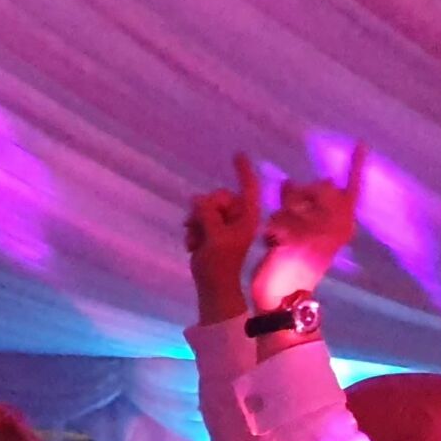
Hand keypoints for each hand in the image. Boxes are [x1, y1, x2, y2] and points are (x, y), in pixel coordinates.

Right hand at [183, 153, 261, 297]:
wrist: (213, 286)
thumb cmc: (220, 263)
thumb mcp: (214, 236)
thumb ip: (207, 213)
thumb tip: (197, 198)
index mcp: (247, 217)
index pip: (248, 188)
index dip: (243, 171)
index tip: (238, 154)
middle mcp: (238, 217)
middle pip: (218, 197)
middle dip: (204, 209)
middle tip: (196, 226)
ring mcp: (225, 225)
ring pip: (205, 208)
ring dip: (195, 222)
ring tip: (194, 241)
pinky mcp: (213, 233)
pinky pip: (199, 220)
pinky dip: (193, 231)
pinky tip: (192, 245)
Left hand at [252, 141, 365, 312]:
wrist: (284, 299)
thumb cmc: (291, 264)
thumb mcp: (302, 231)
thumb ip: (301, 206)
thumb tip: (290, 179)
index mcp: (345, 226)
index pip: (353, 189)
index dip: (355, 165)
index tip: (360, 142)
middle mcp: (339, 227)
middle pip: (320, 186)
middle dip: (300, 194)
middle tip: (288, 216)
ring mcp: (320, 232)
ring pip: (295, 200)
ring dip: (280, 215)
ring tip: (280, 238)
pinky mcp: (297, 239)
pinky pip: (278, 216)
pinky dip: (270, 228)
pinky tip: (273, 244)